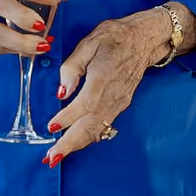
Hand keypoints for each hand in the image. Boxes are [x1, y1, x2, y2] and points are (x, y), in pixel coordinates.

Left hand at [43, 11, 171, 163]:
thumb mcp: (89, 42)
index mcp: (103, 76)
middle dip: (70, 144)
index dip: (67, 118)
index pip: (85, 104)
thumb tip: (62, 91)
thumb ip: (72, 67)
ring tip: (57, 155)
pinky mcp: (121, 104)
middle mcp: (113, 94)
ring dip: (77, 144)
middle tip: (51, 157)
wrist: (144, 40)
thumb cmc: (114, 37)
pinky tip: (74, 142)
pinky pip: (103, 125)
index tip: (51, 128)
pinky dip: (88, 137)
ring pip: (98, 129)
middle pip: (91, 126)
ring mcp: (119, 102)